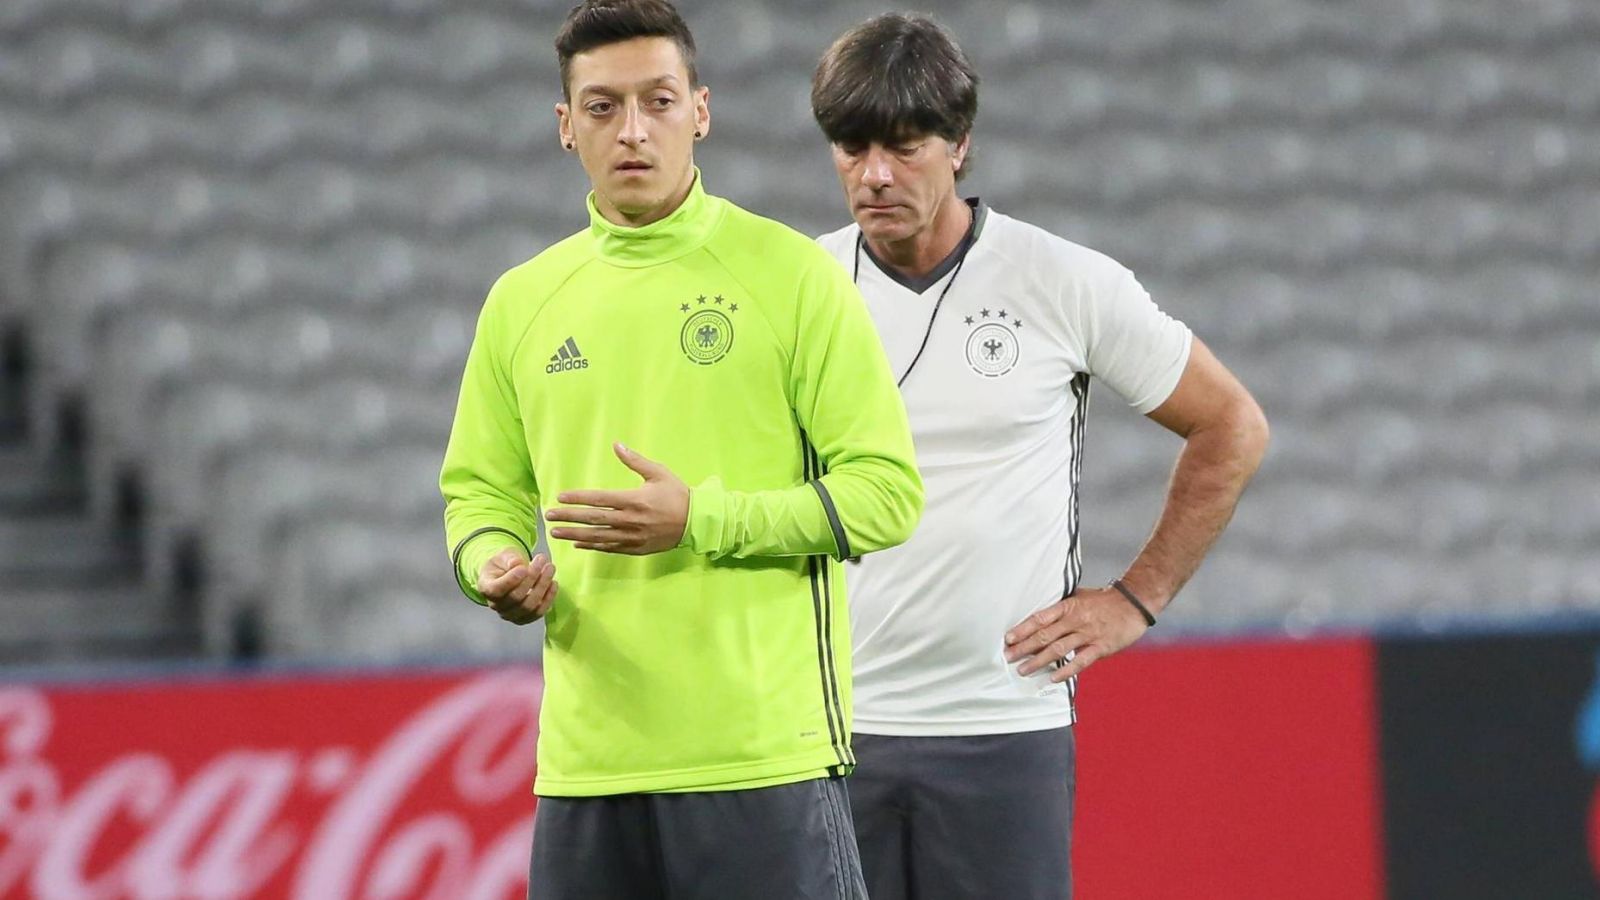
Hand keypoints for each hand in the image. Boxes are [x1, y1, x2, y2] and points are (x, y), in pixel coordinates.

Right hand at [477, 549, 557, 624]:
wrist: (508, 573)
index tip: (524, 568)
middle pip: (515, 598)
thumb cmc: (504, 563)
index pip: (496, 590)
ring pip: (528, 607)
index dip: (510, 580)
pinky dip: (548, 599)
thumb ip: (510, 558)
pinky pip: (537, 613)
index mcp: (486, 587)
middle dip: (532, 578)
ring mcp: (510, 614)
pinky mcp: (524, 618)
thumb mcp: (504, 555)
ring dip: (542, 587)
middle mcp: (495, 605)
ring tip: (550, 569)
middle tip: (542, 561)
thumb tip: (517, 564)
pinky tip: (554, 584)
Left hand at [545, 443, 688, 554]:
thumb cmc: (677, 494)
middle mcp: (630, 520)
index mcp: (634, 500)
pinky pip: (610, 548)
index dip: (578, 498)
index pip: (599, 499)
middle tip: (548, 517)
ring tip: (556, 533)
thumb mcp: (658, 472)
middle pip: (593, 519)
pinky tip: (578, 544)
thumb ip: (635, 461)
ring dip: (575, 535)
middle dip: (568, 518)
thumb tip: (616, 445)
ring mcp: (632, 537)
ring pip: (598, 537)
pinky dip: (593, 546)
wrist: (697, 522)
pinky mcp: (636, 549)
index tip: (560, 497)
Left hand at [1003, 585, 1151, 681]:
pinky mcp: (1101, 646)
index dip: (1022, 629)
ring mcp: (1088, 634)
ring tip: (1023, 670)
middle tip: (1008, 657)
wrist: (1134, 603)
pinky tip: (1053, 677)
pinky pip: (1081, 660)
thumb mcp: (1079, 596)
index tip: (1008, 639)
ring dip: (1039, 661)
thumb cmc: (1104, 600)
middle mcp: (1075, 619)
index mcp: (1068, 606)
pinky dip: (1066, 670)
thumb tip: (1039, 613)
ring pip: (1059, 649)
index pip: (1040, 618)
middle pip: (1045, 635)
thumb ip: (1061, 605)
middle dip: (1024, 647)